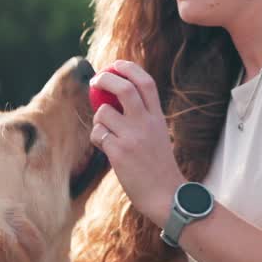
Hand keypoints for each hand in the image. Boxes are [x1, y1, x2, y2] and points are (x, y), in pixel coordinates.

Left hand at [88, 60, 185, 226]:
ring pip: (103, 113)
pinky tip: (105, 148)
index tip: (115, 65)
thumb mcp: (157, 136)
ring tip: (105, 132)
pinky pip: (97, 135)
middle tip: (95, 81)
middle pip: (123, 88)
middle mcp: (146, 123)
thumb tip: (115, 99)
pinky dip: (96, 138)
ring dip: (98, 120)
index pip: (146, 82)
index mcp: (158, 117)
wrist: (166, 195)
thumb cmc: (159, 167)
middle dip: (105, 79)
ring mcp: (132, 137)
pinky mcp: (119, 153)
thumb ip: (142, 118)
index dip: (129, 68)